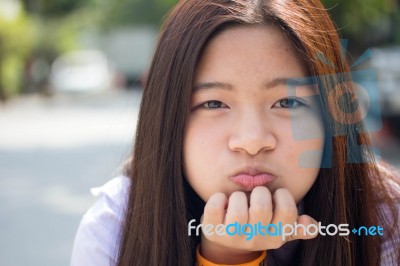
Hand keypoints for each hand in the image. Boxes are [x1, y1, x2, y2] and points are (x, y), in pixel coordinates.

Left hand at [199, 186, 317, 263]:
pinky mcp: (213, 230)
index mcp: (276, 236)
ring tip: (239, 200)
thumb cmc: (257, 226)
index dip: (282, 195)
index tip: (275, 195)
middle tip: (256, 195)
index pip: (288, 210)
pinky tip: (223, 201)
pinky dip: (218, 198)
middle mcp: (256, 239)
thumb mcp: (279, 228)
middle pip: (261, 206)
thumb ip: (297, 226)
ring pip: (238, 207)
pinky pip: (214, 206)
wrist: (227, 240)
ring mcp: (233, 236)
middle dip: (259, 192)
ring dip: (239, 196)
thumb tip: (310, 224)